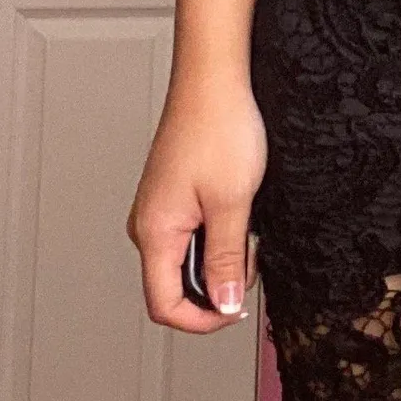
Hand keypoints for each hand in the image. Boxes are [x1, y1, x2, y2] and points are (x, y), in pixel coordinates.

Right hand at [126, 71, 267, 333]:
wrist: (213, 80)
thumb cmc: (219, 128)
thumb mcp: (233, 202)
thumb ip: (227, 259)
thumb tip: (224, 303)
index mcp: (155, 232)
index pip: (165, 305)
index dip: (203, 320)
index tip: (236, 311)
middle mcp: (149, 225)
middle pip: (174, 286)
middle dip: (217, 287)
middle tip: (251, 263)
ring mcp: (161, 210)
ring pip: (187, 259)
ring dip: (221, 258)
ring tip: (247, 229)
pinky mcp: (174, 196)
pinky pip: (193, 234)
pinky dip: (219, 235)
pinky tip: (240, 212)